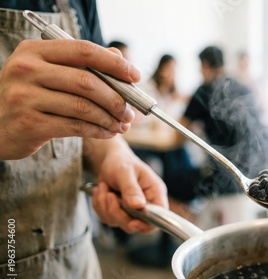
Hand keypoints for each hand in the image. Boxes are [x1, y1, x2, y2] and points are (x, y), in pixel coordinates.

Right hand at [0, 39, 139, 159]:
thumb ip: (80, 64)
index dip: (114, 63)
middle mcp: (27, 69)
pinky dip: (98, 130)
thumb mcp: (46, 73)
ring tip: (122, 125)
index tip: (135, 76)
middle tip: (130, 111)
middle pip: (87, 81)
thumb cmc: (27, 97)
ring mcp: (26, 97)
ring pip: (84, 107)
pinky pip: (75, 126)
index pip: (83, 50)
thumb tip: (117, 57)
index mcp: (34, 51)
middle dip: (117, 98)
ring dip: (110, 118)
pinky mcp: (30, 123)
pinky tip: (108, 133)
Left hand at [91, 147, 167, 233]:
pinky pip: (107, 219)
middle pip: (136, 225)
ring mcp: (132, 211)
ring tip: (103, 187)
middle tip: (109, 195)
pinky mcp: (119, 213)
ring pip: (118, 223)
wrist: (110, 160)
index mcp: (155, 193)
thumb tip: (138, 206)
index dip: (147, 224)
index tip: (133, 222)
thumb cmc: (122, 162)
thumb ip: (131, 189)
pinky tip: (101, 191)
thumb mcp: (125, 171)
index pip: (159, 216)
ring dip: (105, 207)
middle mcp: (146, 204)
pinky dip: (100, 206)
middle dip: (118, 213)